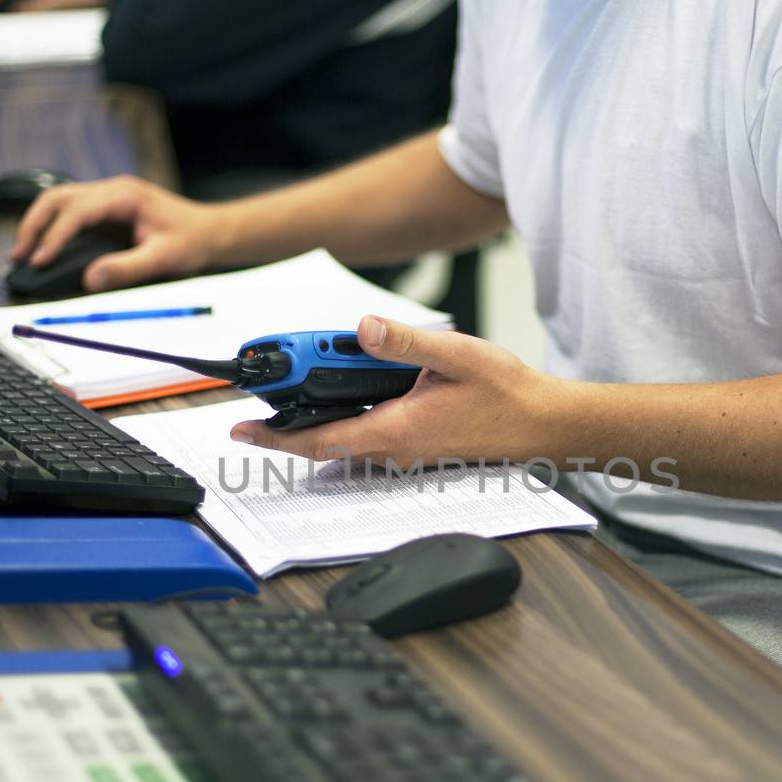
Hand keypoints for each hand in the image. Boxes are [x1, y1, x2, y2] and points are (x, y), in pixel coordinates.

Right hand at [10, 176, 229, 290]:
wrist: (212, 232)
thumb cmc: (193, 242)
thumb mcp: (164, 260)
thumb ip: (127, 269)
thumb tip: (90, 280)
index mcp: (125, 196)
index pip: (77, 211)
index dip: (54, 236)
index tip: (40, 261)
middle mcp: (113, 190)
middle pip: (58, 198)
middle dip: (34, 225)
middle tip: (18, 257)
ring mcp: (109, 196)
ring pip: (60, 201)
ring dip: (38, 224)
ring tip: (24, 254)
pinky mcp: (108, 208)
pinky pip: (71, 211)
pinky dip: (52, 227)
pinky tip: (44, 248)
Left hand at [229, 316, 570, 466]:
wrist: (541, 423)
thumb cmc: (506, 394)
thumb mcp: (456, 355)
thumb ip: (405, 341)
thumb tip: (364, 328)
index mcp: (397, 429)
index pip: (321, 439)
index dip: (275, 436)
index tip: (241, 427)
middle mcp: (394, 449)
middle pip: (323, 442)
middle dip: (286, 420)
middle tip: (259, 393)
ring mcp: (403, 452)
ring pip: (343, 439)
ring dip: (314, 417)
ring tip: (296, 384)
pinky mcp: (413, 447)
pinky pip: (364, 437)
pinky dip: (342, 417)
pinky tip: (345, 391)